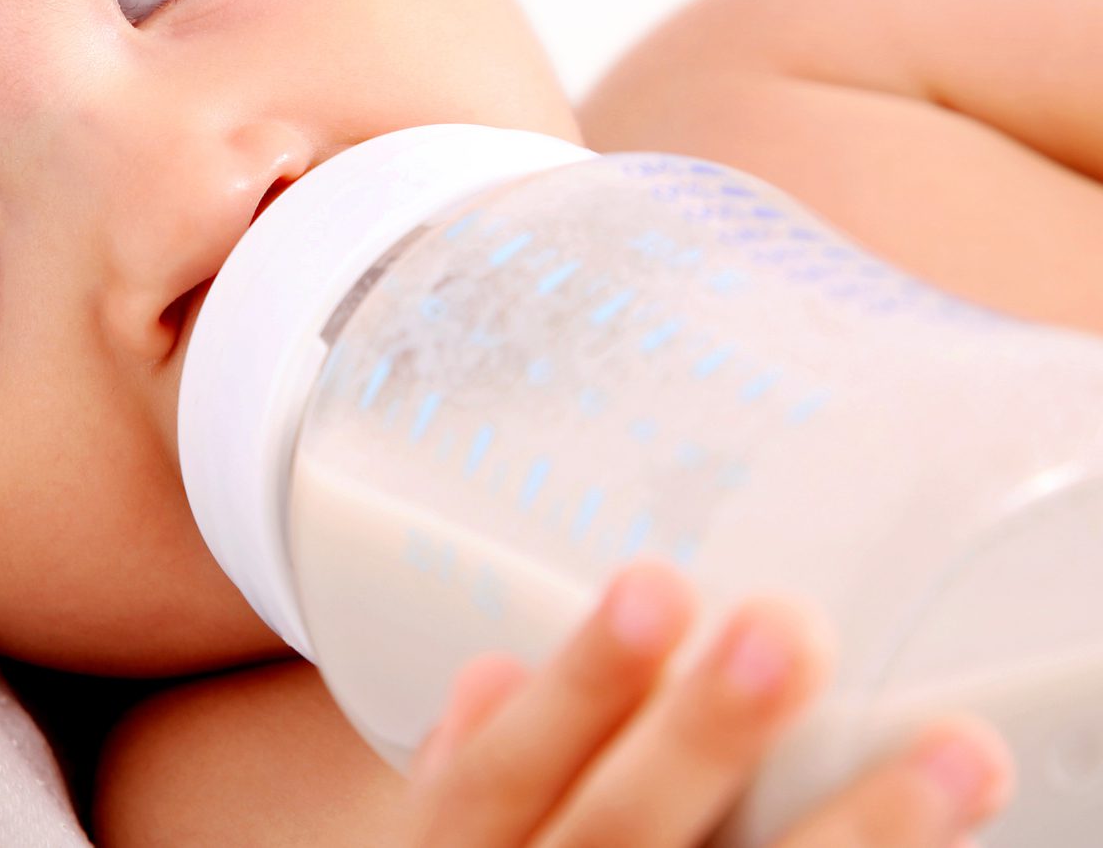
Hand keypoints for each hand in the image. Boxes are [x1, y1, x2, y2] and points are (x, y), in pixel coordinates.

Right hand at [398, 560, 1011, 846]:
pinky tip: (938, 841)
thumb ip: (464, 780)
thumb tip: (497, 674)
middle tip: (783, 638)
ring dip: (855, 834)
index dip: (578, 689)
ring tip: (951, 756)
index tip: (655, 593)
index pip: (499, 778)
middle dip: (703, 734)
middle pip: (617, 837)